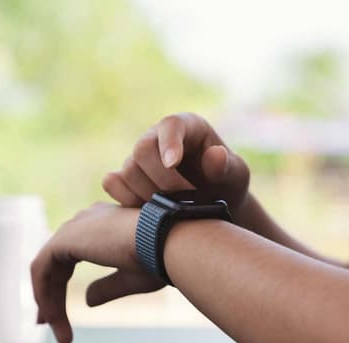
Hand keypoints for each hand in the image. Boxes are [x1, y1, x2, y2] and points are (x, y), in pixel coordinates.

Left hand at [31, 203, 163, 342]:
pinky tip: (52, 318)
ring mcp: (74, 227)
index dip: (61, 286)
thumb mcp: (132, 278)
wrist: (168, 242)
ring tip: (62, 335)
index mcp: (104, 225)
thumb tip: (86, 300)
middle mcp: (86, 221)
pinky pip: (40, 268)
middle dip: (51, 297)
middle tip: (49, 327)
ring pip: (47, 268)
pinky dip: (43, 294)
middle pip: (56, 263)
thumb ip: (106, 287)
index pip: (71, 256)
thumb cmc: (162, 258)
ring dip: (50, 302)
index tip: (59, 315)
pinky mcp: (65, 238)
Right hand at [102, 112, 250, 219]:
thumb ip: (227, 166)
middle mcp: (157, 137)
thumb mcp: (236, 176)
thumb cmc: (226, 185)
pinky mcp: (124, 177)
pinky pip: (112, 183)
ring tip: (171, 210)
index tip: (173, 164)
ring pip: (127, 170)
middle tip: (182, 200)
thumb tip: (215, 156)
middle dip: (161, 179)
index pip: (171, 125)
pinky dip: (125, 198)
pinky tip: (147, 211)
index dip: (169, 143)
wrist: (211, 206)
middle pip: (142, 149)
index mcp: (186, 127)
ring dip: (147, 194)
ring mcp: (138, 158)